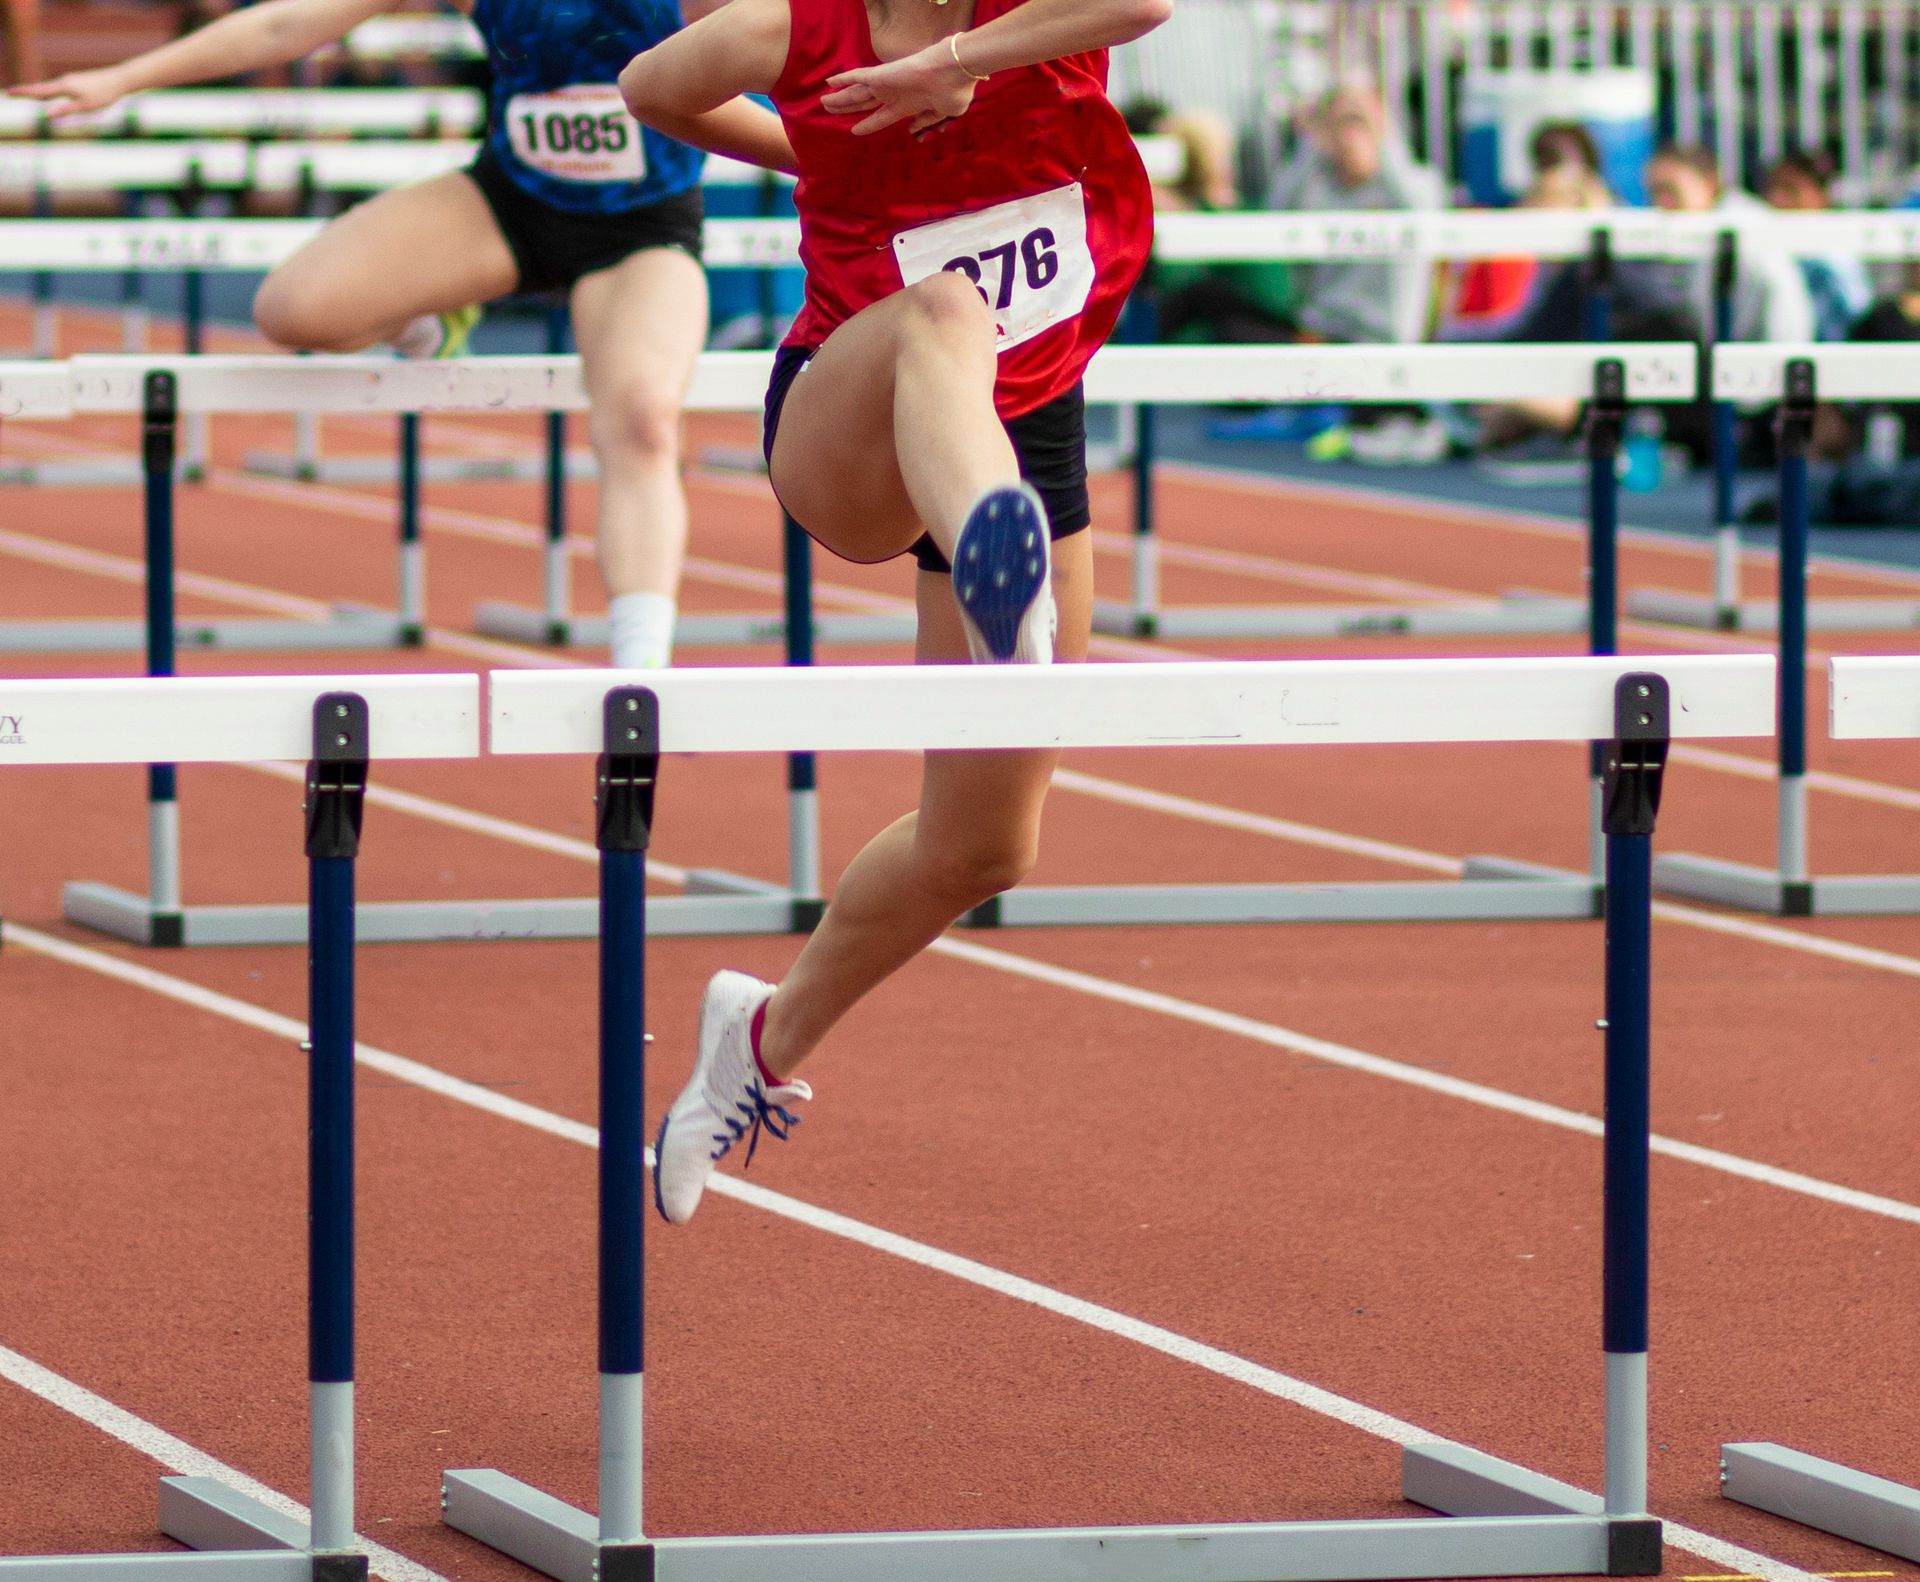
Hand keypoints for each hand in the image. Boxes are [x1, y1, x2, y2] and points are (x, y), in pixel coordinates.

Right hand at [10, 67, 129, 117]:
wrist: (119, 80)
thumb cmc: (103, 95)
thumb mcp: (84, 107)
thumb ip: (65, 111)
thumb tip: (47, 116)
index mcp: (64, 87)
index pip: (39, 92)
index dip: (23, 93)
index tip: (9, 94)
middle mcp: (64, 81)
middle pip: (41, 88)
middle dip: (26, 92)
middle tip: (10, 94)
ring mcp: (71, 80)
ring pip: (50, 87)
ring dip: (36, 91)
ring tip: (24, 93)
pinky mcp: (77, 82)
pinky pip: (59, 87)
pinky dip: (48, 90)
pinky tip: (49, 92)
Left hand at [823, 42, 974, 135]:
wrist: (955, 72)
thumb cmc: (953, 92)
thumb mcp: (942, 114)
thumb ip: (925, 121)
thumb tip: (913, 129)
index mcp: (907, 105)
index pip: (881, 117)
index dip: (868, 123)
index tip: (855, 129)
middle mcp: (893, 95)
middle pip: (863, 103)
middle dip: (847, 108)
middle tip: (831, 111)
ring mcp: (886, 85)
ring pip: (856, 93)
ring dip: (840, 98)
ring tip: (823, 103)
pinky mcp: (882, 75)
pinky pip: (857, 76)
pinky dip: (843, 78)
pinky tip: (829, 82)